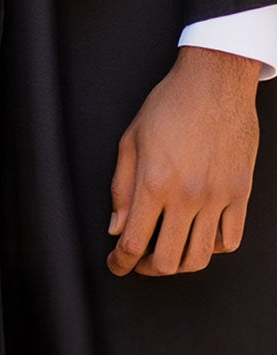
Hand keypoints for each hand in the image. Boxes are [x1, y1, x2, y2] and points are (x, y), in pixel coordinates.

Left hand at [108, 44, 259, 276]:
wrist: (214, 85)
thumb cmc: (168, 106)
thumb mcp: (130, 140)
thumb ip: (121, 188)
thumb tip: (116, 227)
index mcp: (154, 183)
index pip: (134, 241)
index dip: (120, 262)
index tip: (115, 265)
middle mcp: (187, 197)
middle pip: (167, 260)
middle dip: (146, 269)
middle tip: (136, 262)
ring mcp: (218, 199)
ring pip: (201, 257)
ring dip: (179, 265)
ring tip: (165, 256)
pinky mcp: (240, 196)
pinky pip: (230, 240)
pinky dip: (212, 248)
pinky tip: (198, 238)